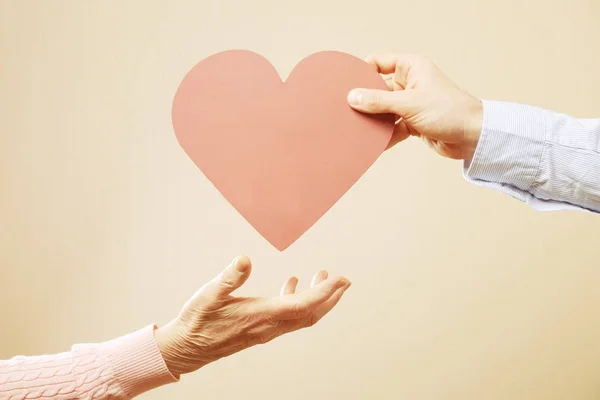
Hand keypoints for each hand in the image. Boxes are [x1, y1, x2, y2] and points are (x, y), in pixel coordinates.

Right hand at [154, 256, 350, 375]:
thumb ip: (229, 277)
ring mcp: (265, 330)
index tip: (341, 280)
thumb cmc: (196, 321)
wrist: (186, 348)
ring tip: (326, 281)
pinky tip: (290, 285)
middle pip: (310, 314)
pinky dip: (297, 301)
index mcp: (260, 315)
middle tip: (345, 281)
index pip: (302, 305)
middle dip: (331, 298)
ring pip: (302, 317)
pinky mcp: (259, 329)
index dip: (324, 292)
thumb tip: (245, 259)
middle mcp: (268, 326)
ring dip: (318, 300)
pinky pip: (287, 317)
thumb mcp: (208, 295)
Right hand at [347, 54, 483, 159]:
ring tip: (356, 129)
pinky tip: (372, 144)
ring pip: (384, 110)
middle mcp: (410, 83)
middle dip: (364, 100)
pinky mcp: (413, 122)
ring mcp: (411, 104)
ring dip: (373, 120)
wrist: (473, 136)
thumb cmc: (449, 111)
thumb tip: (353, 97)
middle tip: (346, 110)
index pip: (379, 62)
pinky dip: (384, 135)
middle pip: (378, 89)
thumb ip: (378, 101)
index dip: (362, 72)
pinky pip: (392, 127)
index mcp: (411, 68)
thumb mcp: (408, 104)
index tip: (346, 84)